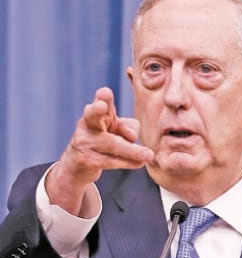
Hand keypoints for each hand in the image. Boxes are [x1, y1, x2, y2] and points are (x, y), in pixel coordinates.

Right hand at [45, 87, 152, 214]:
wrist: (78, 165)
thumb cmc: (104, 141)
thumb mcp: (117, 130)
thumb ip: (128, 127)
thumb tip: (131, 136)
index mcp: (97, 114)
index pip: (101, 103)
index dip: (102, 98)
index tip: (105, 92)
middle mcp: (87, 125)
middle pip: (92, 115)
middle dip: (96, 109)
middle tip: (102, 105)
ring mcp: (84, 143)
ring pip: (111, 144)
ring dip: (132, 150)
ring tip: (148, 155)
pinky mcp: (86, 161)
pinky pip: (111, 161)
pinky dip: (128, 162)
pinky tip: (139, 163)